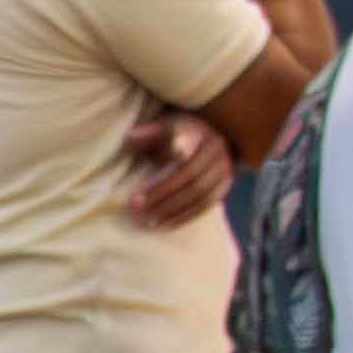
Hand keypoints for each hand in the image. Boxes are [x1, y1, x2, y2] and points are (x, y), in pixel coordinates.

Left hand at [120, 102, 236, 228]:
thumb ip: (147, 133)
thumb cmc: (175, 132)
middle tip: (135, 205)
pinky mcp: (224, 186)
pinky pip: (205, 206)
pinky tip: (162, 225)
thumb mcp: (162, 127)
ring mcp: (223, 170)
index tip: (150, 182)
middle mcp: (216, 152)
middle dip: (161, 194)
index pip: (186, 153)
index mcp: (200, 135)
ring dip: (172, 210)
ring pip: (199, 196)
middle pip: (190, 179)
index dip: (172, 167)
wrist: (205, 137)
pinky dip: (183, 217)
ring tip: (146, 220)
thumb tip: (129, 138)